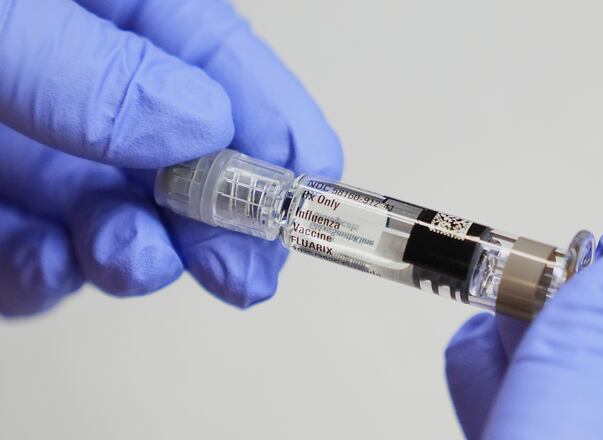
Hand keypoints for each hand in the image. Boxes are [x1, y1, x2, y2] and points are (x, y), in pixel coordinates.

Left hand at [0, 0, 342, 315]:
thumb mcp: (4, 18)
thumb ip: (92, 69)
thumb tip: (204, 123)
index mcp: (109, 6)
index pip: (218, 58)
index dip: (274, 123)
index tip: (307, 185)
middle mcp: (80, 81)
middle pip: (184, 153)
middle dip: (223, 217)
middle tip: (245, 266)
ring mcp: (31, 147)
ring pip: (118, 214)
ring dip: (141, 254)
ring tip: (138, 261)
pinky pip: (34, 255)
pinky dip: (47, 277)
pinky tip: (51, 266)